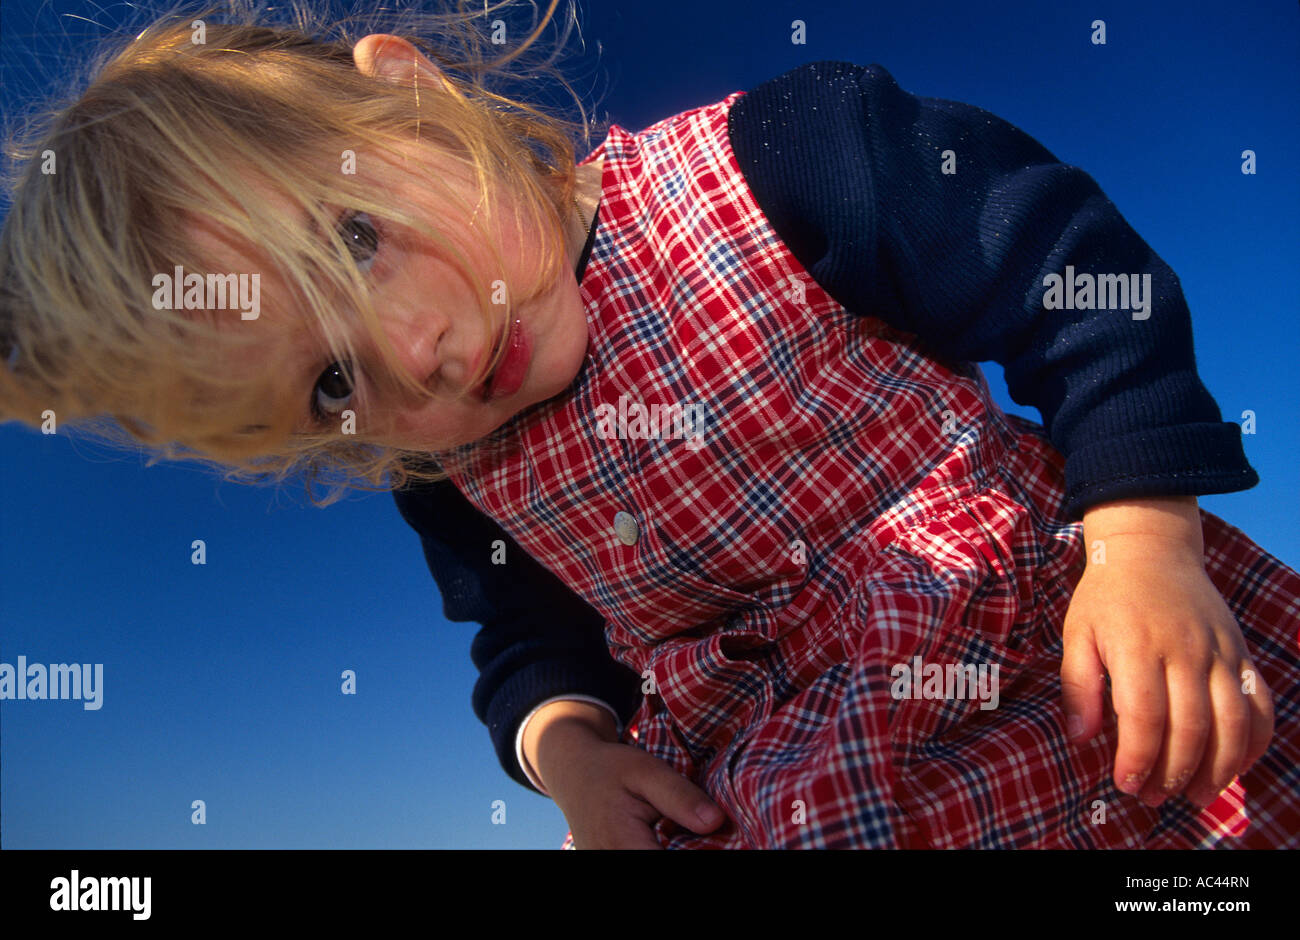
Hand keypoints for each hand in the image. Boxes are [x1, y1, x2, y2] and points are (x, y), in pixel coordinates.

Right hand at [523, 700, 725, 848]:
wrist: (572, 771)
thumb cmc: (609, 768)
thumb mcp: (647, 770)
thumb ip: (679, 797)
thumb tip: (715, 822)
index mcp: (624, 846)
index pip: (667, 859)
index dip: (694, 848)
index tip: (709, 835)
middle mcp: (612, 862)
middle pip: (665, 860)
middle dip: (686, 846)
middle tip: (695, 825)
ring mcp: (607, 864)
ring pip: (655, 859)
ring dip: (675, 846)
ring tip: (675, 827)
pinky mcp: (608, 862)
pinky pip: (646, 856)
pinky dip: (662, 846)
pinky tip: (665, 835)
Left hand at [1061, 498, 1273, 807]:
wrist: (1151, 550)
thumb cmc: (1106, 598)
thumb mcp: (1076, 634)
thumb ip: (1077, 686)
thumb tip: (1080, 738)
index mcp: (1138, 647)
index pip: (1144, 716)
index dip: (1138, 757)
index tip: (1125, 784)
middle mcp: (1185, 651)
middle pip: (1190, 726)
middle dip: (1173, 772)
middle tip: (1153, 797)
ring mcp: (1220, 652)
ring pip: (1232, 721)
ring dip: (1217, 767)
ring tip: (1194, 795)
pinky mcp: (1241, 653)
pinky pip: (1260, 704)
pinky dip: (1254, 740)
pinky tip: (1234, 765)